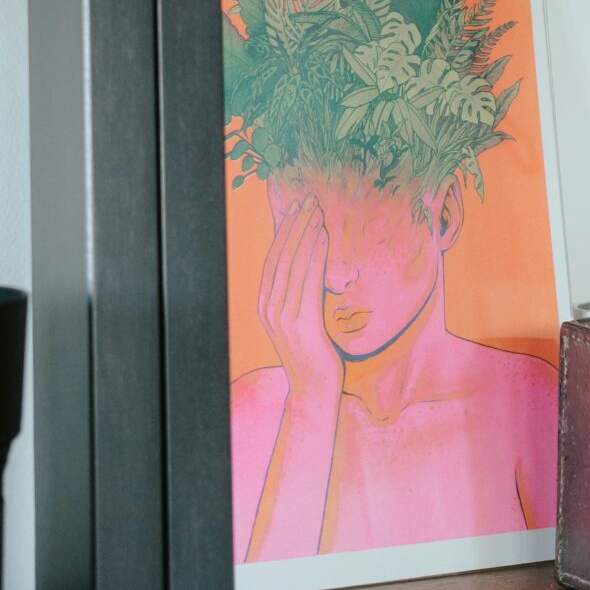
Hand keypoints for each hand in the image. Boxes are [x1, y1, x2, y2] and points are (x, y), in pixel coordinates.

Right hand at [259, 201, 340, 409]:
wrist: (314, 388)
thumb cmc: (313, 353)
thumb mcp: (301, 320)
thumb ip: (300, 295)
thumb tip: (311, 264)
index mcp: (266, 305)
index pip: (274, 260)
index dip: (284, 232)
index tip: (296, 209)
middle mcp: (269, 308)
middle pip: (281, 257)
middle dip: (295, 226)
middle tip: (308, 201)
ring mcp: (282, 316)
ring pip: (293, 265)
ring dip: (306, 235)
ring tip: (318, 212)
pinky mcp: (300, 323)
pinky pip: (307, 281)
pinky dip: (314, 255)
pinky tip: (323, 238)